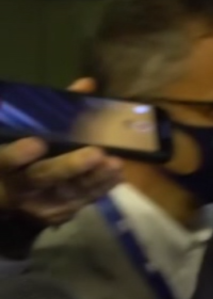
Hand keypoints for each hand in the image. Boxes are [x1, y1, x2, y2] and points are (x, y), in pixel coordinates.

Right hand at [0, 78, 122, 225]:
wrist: (13, 196)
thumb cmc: (22, 157)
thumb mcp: (25, 133)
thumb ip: (54, 110)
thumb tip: (86, 85)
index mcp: (4, 164)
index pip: (5, 160)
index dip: (18, 154)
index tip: (37, 143)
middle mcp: (18, 187)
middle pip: (42, 177)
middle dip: (69, 166)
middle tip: (96, 154)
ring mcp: (39, 204)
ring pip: (68, 192)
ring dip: (95, 178)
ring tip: (115, 163)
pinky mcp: (59, 214)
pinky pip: (83, 201)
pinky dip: (101, 187)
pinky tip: (116, 174)